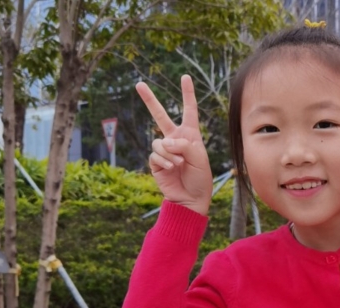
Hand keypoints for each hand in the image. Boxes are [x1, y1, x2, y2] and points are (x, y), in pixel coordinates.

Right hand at [137, 75, 212, 215]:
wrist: (191, 198)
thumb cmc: (200, 178)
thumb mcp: (200, 159)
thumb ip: (185, 145)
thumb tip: (166, 141)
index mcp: (190, 134)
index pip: (189, 110)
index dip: (187, 94)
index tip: (185, 77)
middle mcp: (175, 139)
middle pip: (160, 115)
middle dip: (150, 100)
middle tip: (139, 84)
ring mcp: (164, 150)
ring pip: (159, 142)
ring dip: (169, 153)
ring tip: (179, 163)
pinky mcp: (155, 162)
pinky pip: (155, 155)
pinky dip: (164, 161)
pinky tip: (171, 168)